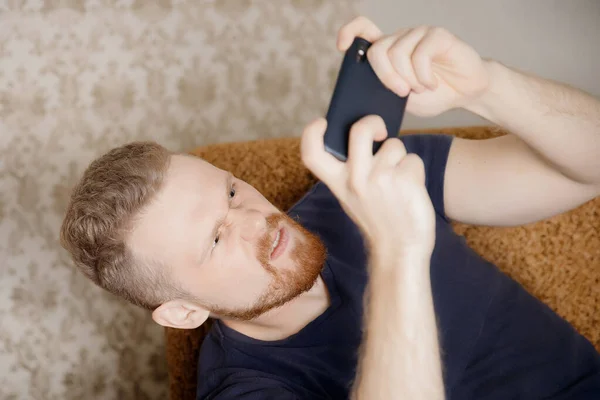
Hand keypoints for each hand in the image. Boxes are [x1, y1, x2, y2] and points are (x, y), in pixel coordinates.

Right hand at [301, 116, 435, 255]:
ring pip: (395, 145)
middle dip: (373, 122)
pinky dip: (415, 171)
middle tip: (381, 131)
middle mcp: (355, 179)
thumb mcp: (353, 197)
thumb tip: (367, 135)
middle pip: (360, 130)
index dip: (311, 132)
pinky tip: (410, 191)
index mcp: (338, 183)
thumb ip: (352, 170)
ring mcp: (380, 178)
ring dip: (401, 158)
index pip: (312, 154)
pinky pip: (413, 160)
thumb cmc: (379, 220)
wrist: (400, 250)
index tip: (322, 122)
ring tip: (398, 182)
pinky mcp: (405, 180)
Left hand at [337, 16, 489, 116]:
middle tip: (400, 93)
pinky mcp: (438, 36)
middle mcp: (401, 38)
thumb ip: (383, 92)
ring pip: (398, 54)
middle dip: (385, 76)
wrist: (466, 94)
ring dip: (409, 79)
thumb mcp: (401, 100)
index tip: (342, 46)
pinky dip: (424, 77)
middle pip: (378, 50)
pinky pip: (420, 55)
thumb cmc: (432, 96)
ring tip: (422, 89)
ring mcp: (419, 34)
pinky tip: (432, 84)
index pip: (363, 29)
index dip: (350, 32)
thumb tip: (360, 98)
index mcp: (389, 50)